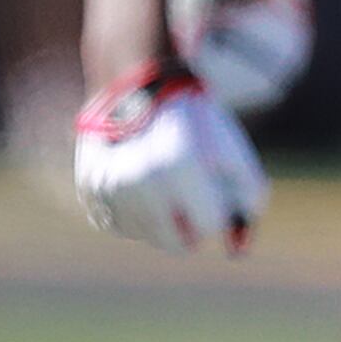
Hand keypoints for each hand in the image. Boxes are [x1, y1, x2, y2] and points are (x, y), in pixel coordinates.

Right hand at [71, 61, 269, 255]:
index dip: (218, 208)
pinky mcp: (91, 194)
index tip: (213, 186)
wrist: (142, 88)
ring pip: (150, 237)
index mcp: (179, 164)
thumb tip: (236, 252)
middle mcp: (139, 180)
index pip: (211, 225)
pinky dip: (136, 213)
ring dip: (164, 218)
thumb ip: (249, 199)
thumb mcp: (235, 150)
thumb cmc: (197, 123)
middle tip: (191, 190)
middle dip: (193, 223)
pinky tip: (142, 184)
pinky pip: (123, 226)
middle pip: (179, 244)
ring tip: (164, 180)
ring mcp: (109, 189)